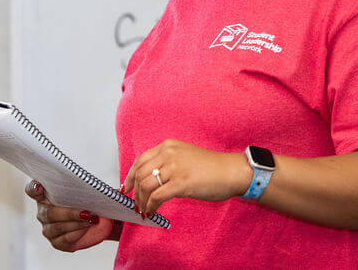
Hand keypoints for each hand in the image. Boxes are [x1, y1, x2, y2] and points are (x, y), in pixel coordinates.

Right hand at [25, 180, 114, 251]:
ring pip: (56, 227)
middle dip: (68, 212)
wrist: (102, 220)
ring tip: (92, 220)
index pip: (32, 190)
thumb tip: (115, 189)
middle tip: (87, 212)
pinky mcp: (56, 242)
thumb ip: (96, 188)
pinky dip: (76, 234)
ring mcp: (48, 228)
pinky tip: (86, 229)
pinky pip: (63, 239)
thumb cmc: (94, 200)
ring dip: (75, 223)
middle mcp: (44, 211)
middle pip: (48, 212)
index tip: (40, 187)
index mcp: (47, 194)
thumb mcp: (95, 191)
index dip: (33, 188)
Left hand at [122, 139, 249, 214]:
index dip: (130, 176)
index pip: (140, 160)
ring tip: (144, 210)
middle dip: (134, 191)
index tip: (126, 188)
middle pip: (139, 173)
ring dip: (141, 201)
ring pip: (145, 186)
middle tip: (134, 204)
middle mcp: (169, 153)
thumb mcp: (185, 157)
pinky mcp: (181, 183)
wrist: (231, 171)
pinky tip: (152, 212)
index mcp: (169, 146)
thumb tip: (151, 181)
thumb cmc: (212, 167)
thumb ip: (167, 163)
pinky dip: (150, 207)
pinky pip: (156, 197)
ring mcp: (174, 167)